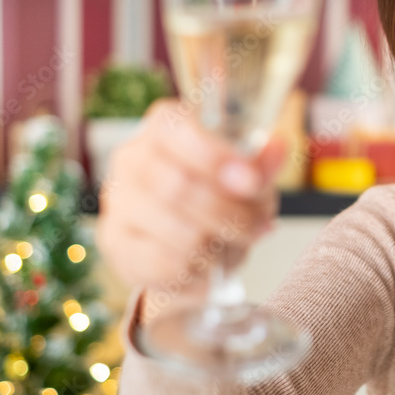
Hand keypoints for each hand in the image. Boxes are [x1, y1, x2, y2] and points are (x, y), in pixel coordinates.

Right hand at [95, 99, 280, 311]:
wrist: (189, 250)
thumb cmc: (220, 201)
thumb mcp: (250, 180)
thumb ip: (262, 166)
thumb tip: (279, 145)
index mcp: (164, 127)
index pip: (176, 128)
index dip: (215, 155)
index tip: (252, 182)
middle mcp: (131, 158)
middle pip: (179, 184)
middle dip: (230, 211)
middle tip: (259, 226)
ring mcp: (117, 202)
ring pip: (174, 228)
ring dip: (218, 242)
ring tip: (236, 243)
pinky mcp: (115, 243)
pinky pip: (162, 262)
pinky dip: (197, 267)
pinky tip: (209, 263)